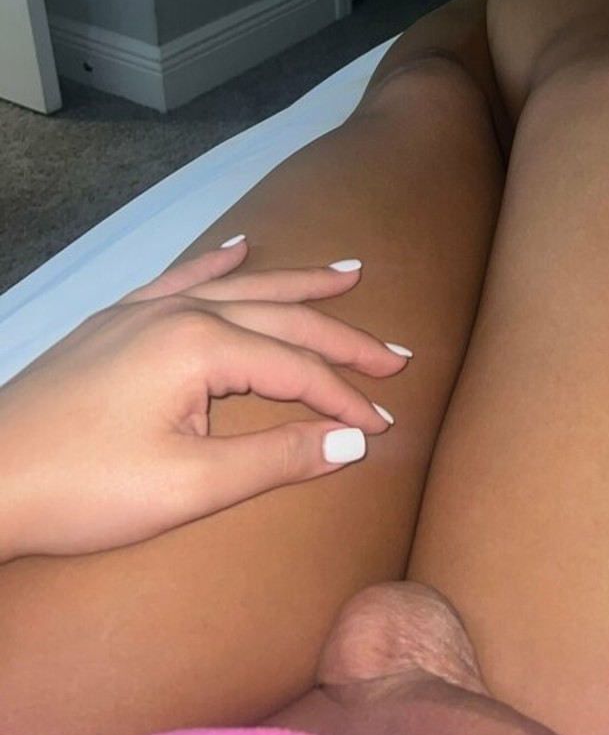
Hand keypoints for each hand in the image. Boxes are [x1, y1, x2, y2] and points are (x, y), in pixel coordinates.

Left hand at [0, 239, 409, 561]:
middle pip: (282, 321)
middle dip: (344, 339)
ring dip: (297, 287)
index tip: (389, 424)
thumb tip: (356, 440)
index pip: (299, 369)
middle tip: (398, 354)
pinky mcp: (116, 323)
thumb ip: (277, 458)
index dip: (347, 398)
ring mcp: (145, 311)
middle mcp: (181, 312)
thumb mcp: (189, 485)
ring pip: (240, 290)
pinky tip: (239, 246)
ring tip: (348, 276)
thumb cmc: (84, 488)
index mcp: (204, 346)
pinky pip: (181, 278)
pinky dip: (216, 262)